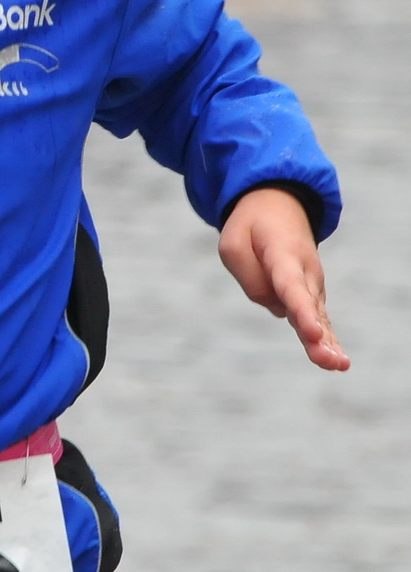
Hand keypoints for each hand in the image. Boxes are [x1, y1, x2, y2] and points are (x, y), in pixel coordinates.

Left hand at [218, 189, 348, 371]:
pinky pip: (319, 319)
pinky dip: (328, 339)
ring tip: (338, 366)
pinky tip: (338, 362)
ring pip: (317, 317)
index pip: (291, 287)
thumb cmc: (252, 226)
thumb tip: (275, 306)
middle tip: (329, 361)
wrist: (279, 205)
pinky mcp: (312, 294)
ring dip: (327, 343)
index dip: (303, 313)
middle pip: (309, 308)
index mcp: (284, 254)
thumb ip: (249, 277)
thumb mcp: (232, 242)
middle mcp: (305, 272)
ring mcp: (312, 284)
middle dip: (318, 336)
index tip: (313, 334)